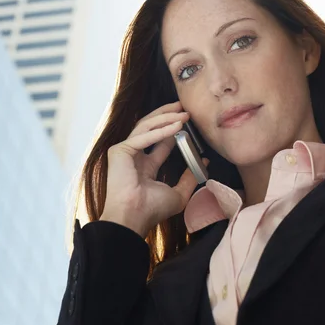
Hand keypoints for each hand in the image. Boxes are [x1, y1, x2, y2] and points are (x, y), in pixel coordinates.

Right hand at [100, 101, 204, 237]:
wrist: (134, 217)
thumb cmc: (151, 210)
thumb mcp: (178, 194)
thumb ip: (189, 178)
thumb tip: (205, 162)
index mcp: (144, 166)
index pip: (160, 142)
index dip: (174, 130)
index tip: (189, 121)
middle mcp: (133, 156)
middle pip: (150, 128)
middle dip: (167, 115)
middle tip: (184, 107)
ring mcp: (125, 152)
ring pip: (145, 127)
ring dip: (165, 118)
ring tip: (183, 113)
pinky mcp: (119, 151)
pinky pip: (142, 137)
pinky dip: (159, 131)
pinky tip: (176, 126)